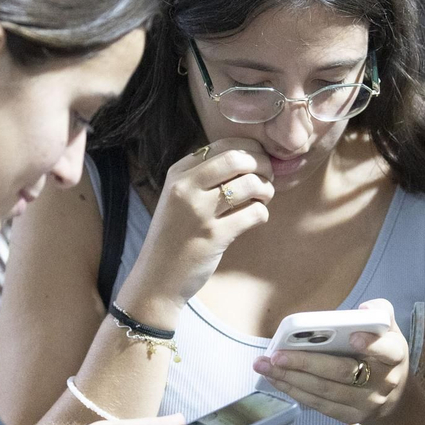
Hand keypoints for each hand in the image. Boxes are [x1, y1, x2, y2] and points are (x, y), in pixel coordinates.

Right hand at [117, 139, 273, 322]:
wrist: (156, 279)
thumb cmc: (173, 237)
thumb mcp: (178, 198)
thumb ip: (204, 177)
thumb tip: (248, 159)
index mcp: (178, 173)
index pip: (223, 145)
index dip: (250, 150)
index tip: (258, 163)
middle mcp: (186, 188)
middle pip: (238, 158)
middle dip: (263, 166)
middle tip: (267, 179)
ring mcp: (199, 212)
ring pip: (250, 184)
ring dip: (266, 190)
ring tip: (263, 199)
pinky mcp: (214, 236)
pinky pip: (254, 213)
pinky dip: (262, 214)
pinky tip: (255, 218)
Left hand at [252, 299, 412, 424]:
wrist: (394, 399)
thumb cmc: (383, 355)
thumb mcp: (389, 331)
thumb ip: (379, 314)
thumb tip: (363, 310)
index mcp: (394, 356)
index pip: (387, 350)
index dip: (371, 344)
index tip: (352, 336)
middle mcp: (382, 382)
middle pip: (343, 373)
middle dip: (306, 363)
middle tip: (277, 355)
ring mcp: (365, 403)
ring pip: (325, 391)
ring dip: (290, 379)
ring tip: (265, 366)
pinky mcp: (349, 416)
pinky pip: (319, 404)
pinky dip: (295, 391)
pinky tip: (276, 379)